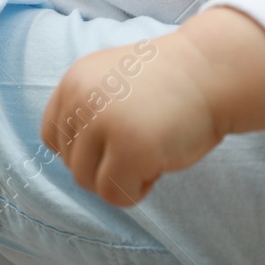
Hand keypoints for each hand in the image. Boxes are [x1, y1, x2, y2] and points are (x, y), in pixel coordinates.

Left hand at [39, 8, 264, 205]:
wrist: (212, 70)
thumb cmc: (170, 82)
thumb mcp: (113, 82)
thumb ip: (88, 110)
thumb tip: (73, 160)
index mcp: (75, 81)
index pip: (52, 136)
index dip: (83, 148)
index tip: (114, 141)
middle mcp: (81, 100)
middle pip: (72, 164)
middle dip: (106, 164)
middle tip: (143, 141)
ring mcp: (104, 125)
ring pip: (89, 183)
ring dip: (121, 178)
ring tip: (151, 150)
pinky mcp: (130, 150)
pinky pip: (116, 194)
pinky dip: (139, 189)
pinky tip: (160, 160)